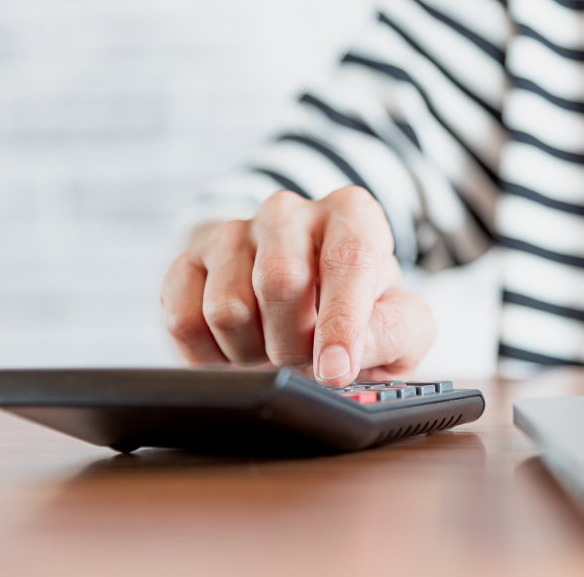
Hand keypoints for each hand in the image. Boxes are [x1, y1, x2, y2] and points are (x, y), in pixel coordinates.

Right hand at [160, 186, 435, 385]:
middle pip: (280, 281)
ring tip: (272, 350)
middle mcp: (289, 211)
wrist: (301, 311)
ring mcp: (232, 232)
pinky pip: (183, 320)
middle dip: (294, 344)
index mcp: (352, 214)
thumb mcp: (401, 325)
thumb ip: (394, 331)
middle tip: (305, 361)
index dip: (341, 322)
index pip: (348, 259)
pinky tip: (236, 350)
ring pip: (228, 308)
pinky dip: (210, 356)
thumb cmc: (360, 315)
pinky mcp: (185, 263)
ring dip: (252, 353)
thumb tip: (346, 354)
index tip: (335, 371)